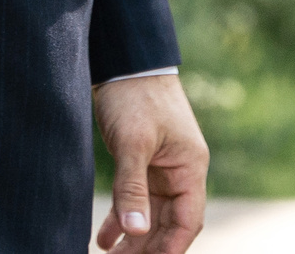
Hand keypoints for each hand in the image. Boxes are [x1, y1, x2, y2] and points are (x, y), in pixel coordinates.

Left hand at [93, 75, 207, 252]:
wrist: (124, 59)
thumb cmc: (135, 95)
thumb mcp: (133, 142)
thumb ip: (133, 188)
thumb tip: (137, 232)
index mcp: (189, 168)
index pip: (187, 221)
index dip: (170, 248)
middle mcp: (179, 172)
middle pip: (167, 223)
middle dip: (146, 249)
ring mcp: (160, 168)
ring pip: (150, 215)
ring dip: (133, 239)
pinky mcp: (141, 162)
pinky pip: (135, 200)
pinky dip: (121, 220)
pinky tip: (105, 239)